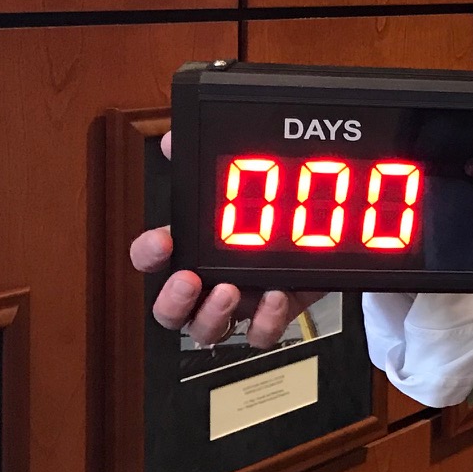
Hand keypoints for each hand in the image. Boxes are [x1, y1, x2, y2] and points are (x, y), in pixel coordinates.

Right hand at [130, 131, 323, 348]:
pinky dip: (266, 321)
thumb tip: (172, 138)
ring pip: (207, 329)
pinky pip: (260, 333)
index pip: (152, 256)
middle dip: (172, 300)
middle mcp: (209, 278)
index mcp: (193, 244)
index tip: (163, 242)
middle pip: (170, 308)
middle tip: (190, 281)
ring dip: (212, 316)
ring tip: (231, 292)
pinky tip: (278, 296)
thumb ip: (204, 156)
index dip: (149, 253)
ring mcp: (241, 299)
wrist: (323, 224)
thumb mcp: (241, 172)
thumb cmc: (269, 203)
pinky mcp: (274, 311)